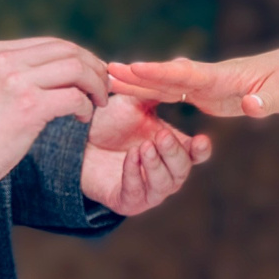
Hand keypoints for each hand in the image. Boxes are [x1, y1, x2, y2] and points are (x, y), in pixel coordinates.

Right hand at [0, 38, 109, 180]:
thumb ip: (13, 73)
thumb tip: (56, 71)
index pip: (51, 43)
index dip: (79, 56)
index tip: (91, 74)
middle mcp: (6, 60)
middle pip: (67, 50)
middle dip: (93, 68)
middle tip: (103, 88)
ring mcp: (17, 81)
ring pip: (76, 69)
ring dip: (95, 85)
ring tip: (98, 102)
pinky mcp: (29, 106)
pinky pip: (74, 97)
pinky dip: (85, 106)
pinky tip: (81, 118)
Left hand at [80, 96, 211, 215]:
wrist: (77, 141)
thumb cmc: (111, 123)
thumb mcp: (134, 104)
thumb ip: (153, 94)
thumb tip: (174, 77)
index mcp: (174, 151)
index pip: (196, 155)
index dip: (201, 149)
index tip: (201, 139)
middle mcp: (166, 174)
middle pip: (182, 170)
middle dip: (173, 153)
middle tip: (162, 135)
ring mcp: (148, 190)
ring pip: (164, 184)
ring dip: (155, 164)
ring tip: (144, 146)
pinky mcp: (127, 201)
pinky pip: (136, 192)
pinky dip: (134, 173)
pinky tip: (130, 156)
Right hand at [107, 48, 278, 118]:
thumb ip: (270, 100)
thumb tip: (250, 106)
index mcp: (227, 76)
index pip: (189, 74)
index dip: (161, 73)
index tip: (134, 68)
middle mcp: (211, 78)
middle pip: (169, 76)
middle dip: (138, 75)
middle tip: (105, 71)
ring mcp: (207, 85)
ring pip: (167, 84)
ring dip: (139, 83)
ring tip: (107, 79)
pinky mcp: (208, 95)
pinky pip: (174, 93)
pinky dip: (152, 92)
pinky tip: (131, 94)